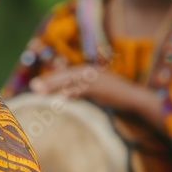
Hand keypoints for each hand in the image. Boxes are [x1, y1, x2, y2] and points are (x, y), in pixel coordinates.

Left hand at [29, 66, 165, 129]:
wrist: (138, 100)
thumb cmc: (117, 98)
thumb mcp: (95, 94)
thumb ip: (79, 92)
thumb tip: (62, 97)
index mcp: (87, 72)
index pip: (64, 75)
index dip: (50, 80)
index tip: (35, 86)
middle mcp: (91, 71)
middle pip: (65, 75)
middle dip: (49, 81)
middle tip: (33, 87)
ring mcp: (97, 78)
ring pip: (71, 79)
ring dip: (55, 84)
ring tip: (40, 90)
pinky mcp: (104, 86)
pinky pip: (85, 88)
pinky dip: (73, 91)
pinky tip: (62, 97)